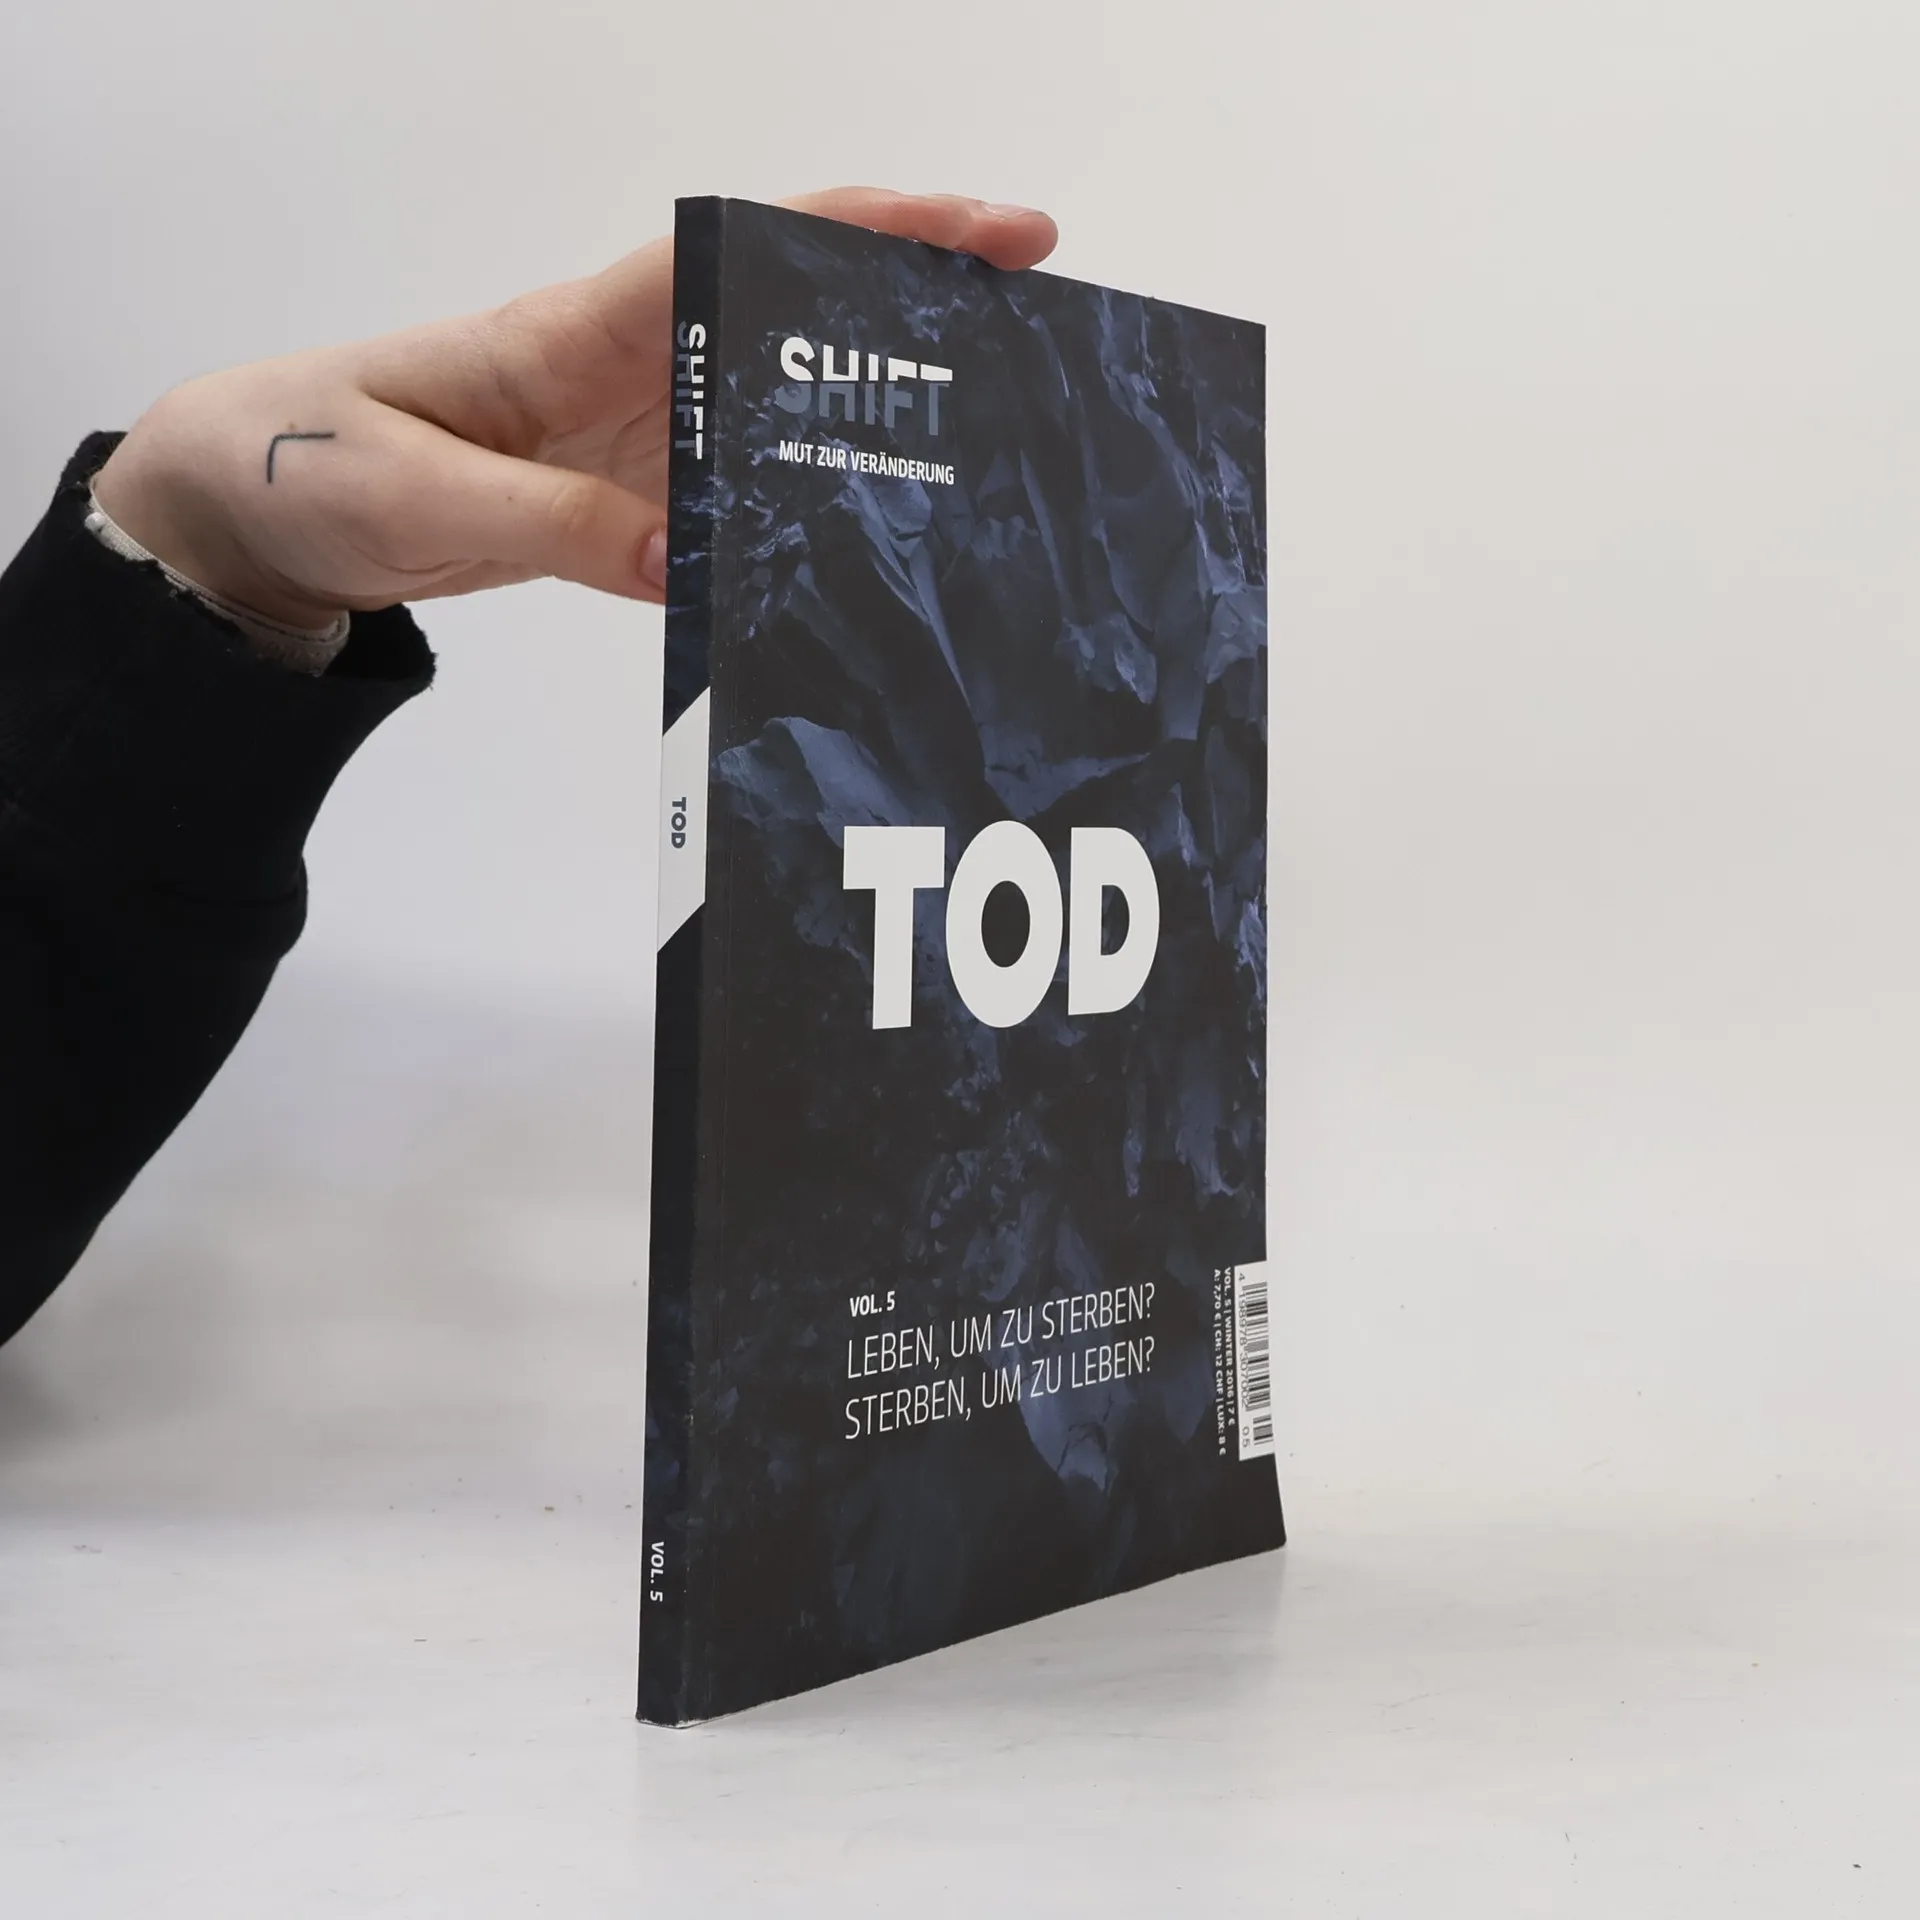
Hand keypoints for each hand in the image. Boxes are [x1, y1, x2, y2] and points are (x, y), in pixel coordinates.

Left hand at [91, 190, 1057, 628]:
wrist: (250, 510)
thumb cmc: (308, 467)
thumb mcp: (414, 495)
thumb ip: (548, 525)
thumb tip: (681, 561)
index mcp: (573, 332)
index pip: (742, 256)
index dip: (869, 232)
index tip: (986, 230)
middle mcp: (621, 368)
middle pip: (792, 312)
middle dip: (915, 297)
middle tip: (1043, 313)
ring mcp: (627, 437)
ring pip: (779, 400)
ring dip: (880, 400)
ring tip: (997, 421)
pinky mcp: (617, 502)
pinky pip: (733, 494)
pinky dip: (805, 501)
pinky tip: (868, 534)